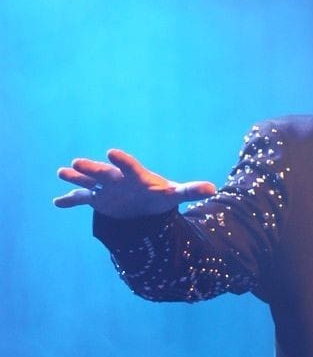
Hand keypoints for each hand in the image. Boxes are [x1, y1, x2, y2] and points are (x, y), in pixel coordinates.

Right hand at [53, 149, 216, 217]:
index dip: (121, 160)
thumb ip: (190, 190)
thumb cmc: (159, 195)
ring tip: (62, 172)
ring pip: (88, 182)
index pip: (129, 166)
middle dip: (91, 168)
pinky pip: (81, 199)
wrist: (144, 204)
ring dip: (75, 178)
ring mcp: (105, 188)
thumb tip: (212, 188)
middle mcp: (117, 179)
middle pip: (103, 173)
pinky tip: (56, 202)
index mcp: (135, 176)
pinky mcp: (97, 200)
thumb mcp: (174, 194)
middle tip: (77, 163)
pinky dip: (69, 201)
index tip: (112, 153)